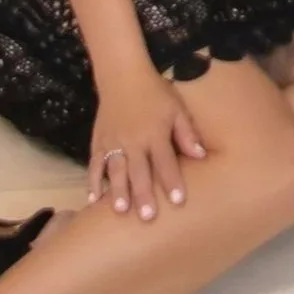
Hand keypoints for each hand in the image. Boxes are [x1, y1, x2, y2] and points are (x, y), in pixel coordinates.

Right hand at [88, 68, 206, 218]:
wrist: (123, 76)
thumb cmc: (155, 93)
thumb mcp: (177, 109)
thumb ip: (187, 133)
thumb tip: (201, 156)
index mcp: (155, 133)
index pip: (166, 161)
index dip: (173, 181)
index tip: (179, 201)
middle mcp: (133, 140)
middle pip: (139, 171)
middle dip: (144, 194)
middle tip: (148, 217)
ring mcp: (113, 142)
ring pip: (115, 170)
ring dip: (118, 191)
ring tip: (120, 211)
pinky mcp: (98, 142)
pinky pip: (94, 164)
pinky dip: (92, 182)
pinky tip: (93, 201)